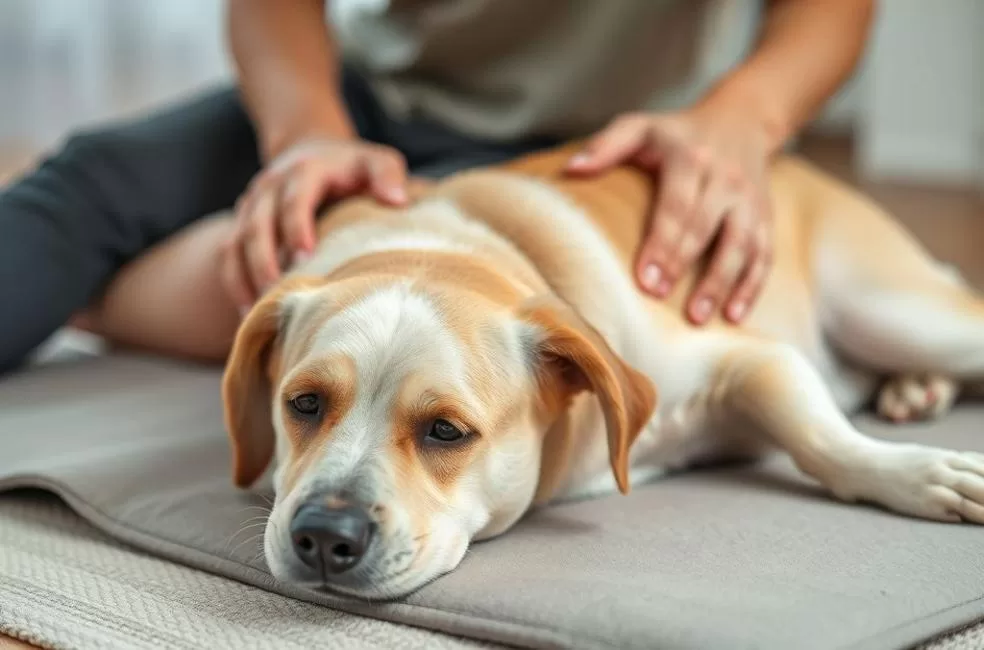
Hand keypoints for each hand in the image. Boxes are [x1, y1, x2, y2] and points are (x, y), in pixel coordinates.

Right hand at [221, 136, 408, 311]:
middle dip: (264, 259)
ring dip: (244, 277)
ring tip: (257, 312)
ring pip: (236, 241)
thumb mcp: (376, 160)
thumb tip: (397, 200)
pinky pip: (228, 254)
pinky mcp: (243, 222)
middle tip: (277, 292)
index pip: (295, 198)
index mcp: (304, 170)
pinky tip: (248, 313)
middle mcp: (271, 185)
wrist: (311, 150)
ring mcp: (252, 204)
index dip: (297, 226)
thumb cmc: (353, 167)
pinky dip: (235, 282)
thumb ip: (388, 174)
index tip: (306, 258)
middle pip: (257, 223)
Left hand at [566, 108, 774, 324]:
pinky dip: (752, 286)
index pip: (676, 206)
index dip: (662, 243)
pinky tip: (734, 315)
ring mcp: (749, 199)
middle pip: (706, 227)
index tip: (645, 278)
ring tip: (698, 317)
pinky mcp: (765, 216)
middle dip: (683, 265)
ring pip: (741, 244)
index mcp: (690, 158)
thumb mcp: (641, 126)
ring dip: (721, 283)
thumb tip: (572, 170)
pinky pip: (764, 254)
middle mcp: (724, 178)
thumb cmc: (677, 134)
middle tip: (660, 298)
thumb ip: (607, 145)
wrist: (741, 120)